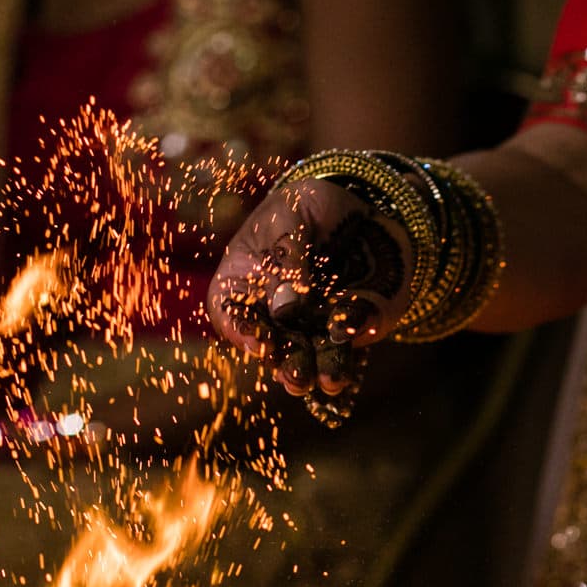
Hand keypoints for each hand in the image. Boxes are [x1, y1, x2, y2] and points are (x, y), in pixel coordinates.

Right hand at [209, 179, 416, 399]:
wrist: (356, 205)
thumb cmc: (306, 206)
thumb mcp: (291, 214)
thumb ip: (286, 254)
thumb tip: (284, 307)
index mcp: (241, 282)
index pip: (230, 313)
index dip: (241, 330)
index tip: (260, 342)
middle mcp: (272, 312)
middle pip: (272, 344)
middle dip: (286, 362)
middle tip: (296, 376)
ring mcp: (308, 324)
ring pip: (309, 354)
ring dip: (319, 370)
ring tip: (328, 381)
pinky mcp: (345, 327)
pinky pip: (345, 342)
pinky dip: (349, 349)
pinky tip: (350, 357)